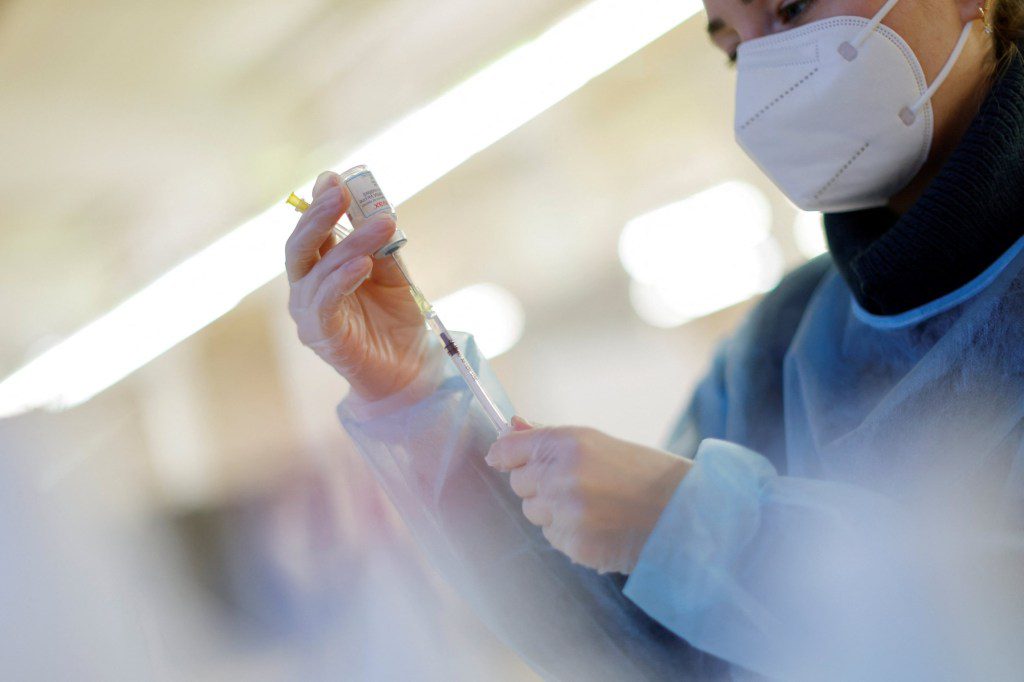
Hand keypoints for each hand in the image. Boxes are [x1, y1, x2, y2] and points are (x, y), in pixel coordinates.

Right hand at [285, 171, 429, 402]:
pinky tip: (362, 263)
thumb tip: (374, 205)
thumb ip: (379, 245)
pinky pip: (326, 302)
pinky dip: (342, 279)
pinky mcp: (322, 337)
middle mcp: (306, 290)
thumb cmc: (397, 320)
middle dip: (319, 214)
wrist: (412, 368)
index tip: (335, 177)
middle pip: (301, 245)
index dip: (318, 203)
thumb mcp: (392, 273)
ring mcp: (310, 314)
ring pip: (320, 270)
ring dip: (351, 242)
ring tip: (382, 223)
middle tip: (341, 189)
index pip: (311, 232)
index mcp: (318, 271)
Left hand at [486, 420, 691, 573]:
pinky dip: (570, 535)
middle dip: (538, 486)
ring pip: (534, 513)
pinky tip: (600, 526)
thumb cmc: (646, 473)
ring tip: (593, 506)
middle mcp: (561, 475)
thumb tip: (511, 426)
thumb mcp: (598, 443)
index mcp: (567, 442)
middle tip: (577, 485)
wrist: (687, 513)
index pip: (509, 449)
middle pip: (518, 484)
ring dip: (553, 512)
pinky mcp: (575, 544)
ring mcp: (566, 512)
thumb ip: (550, 438)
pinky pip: (553, 538)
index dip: (506, 455)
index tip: (505, 459)